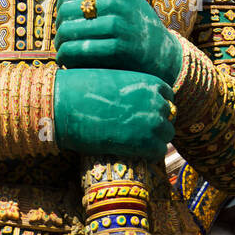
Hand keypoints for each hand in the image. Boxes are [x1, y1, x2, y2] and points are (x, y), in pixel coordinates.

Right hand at [53, 68, 175, 161]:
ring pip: (166, 135)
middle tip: (137, 132)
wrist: (66, 103)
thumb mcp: (114, 80)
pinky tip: (131, 151)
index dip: (155, 108)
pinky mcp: (145, 142)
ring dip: (153, 140)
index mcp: (150, 81)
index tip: (142, 115)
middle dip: (156, 125)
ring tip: (132, 143)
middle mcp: (157, 100)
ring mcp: (153, 121)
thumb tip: (135, 105)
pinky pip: (158, 151)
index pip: (167, 97)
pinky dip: (148, 154)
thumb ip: (132, 91)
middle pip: (169, 117)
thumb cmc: (83, 88)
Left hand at [55, 0, 182, 87]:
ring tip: (62, 53)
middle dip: (58, 29)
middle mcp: (114, 3)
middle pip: (66, 12)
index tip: (63, 23)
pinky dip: (67, 56)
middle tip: (60, 41)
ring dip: (60, 45)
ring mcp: (118, 25)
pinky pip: (80, 49)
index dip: (59, 11)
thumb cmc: (137, 28)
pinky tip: (67, 62)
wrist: (164, 52)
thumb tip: (62, 3)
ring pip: (69, 30)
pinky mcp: (118, 47)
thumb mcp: (124, 3)